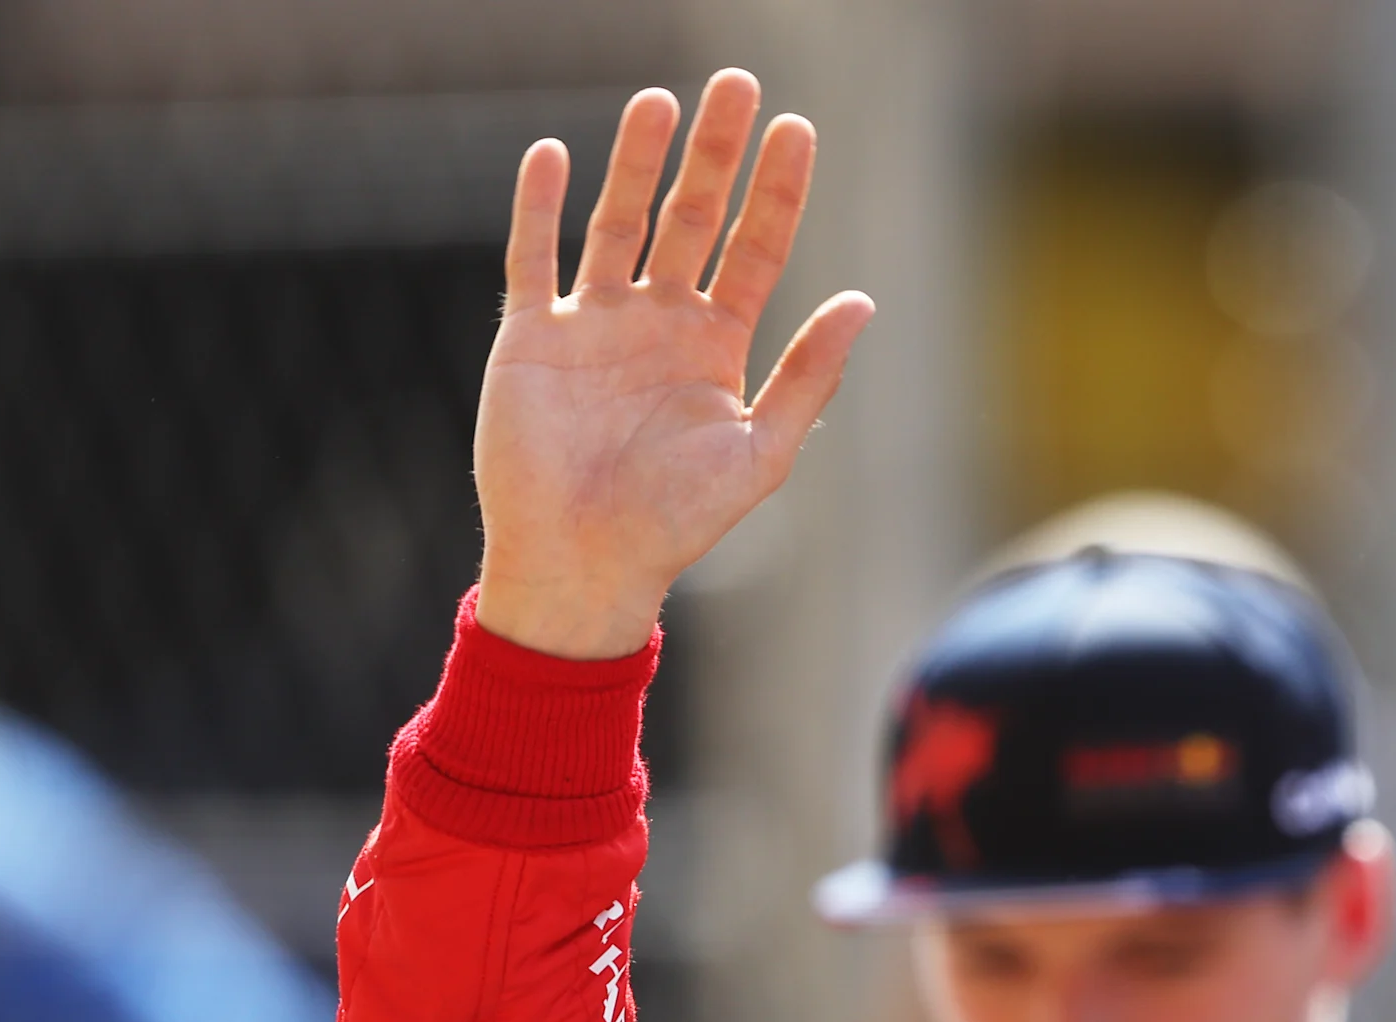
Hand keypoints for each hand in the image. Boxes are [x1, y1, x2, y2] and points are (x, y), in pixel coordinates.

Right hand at [471, 71, 874, 658]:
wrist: (586, 563)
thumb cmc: (678, 522)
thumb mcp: (761, 451)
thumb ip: (810, 376)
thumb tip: (865, 301)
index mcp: (717, 346)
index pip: (755, 248)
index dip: (777, 190)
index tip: (797, 129)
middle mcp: (658, 323)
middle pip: (692, 217)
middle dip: (715, 154)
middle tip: (737, 84)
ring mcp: (593, 325)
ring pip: (617, 222)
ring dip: (637, 162)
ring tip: (660, 101)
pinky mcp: (530, 338)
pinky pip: (531, 257)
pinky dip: (538, 206)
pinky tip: (553, 154)